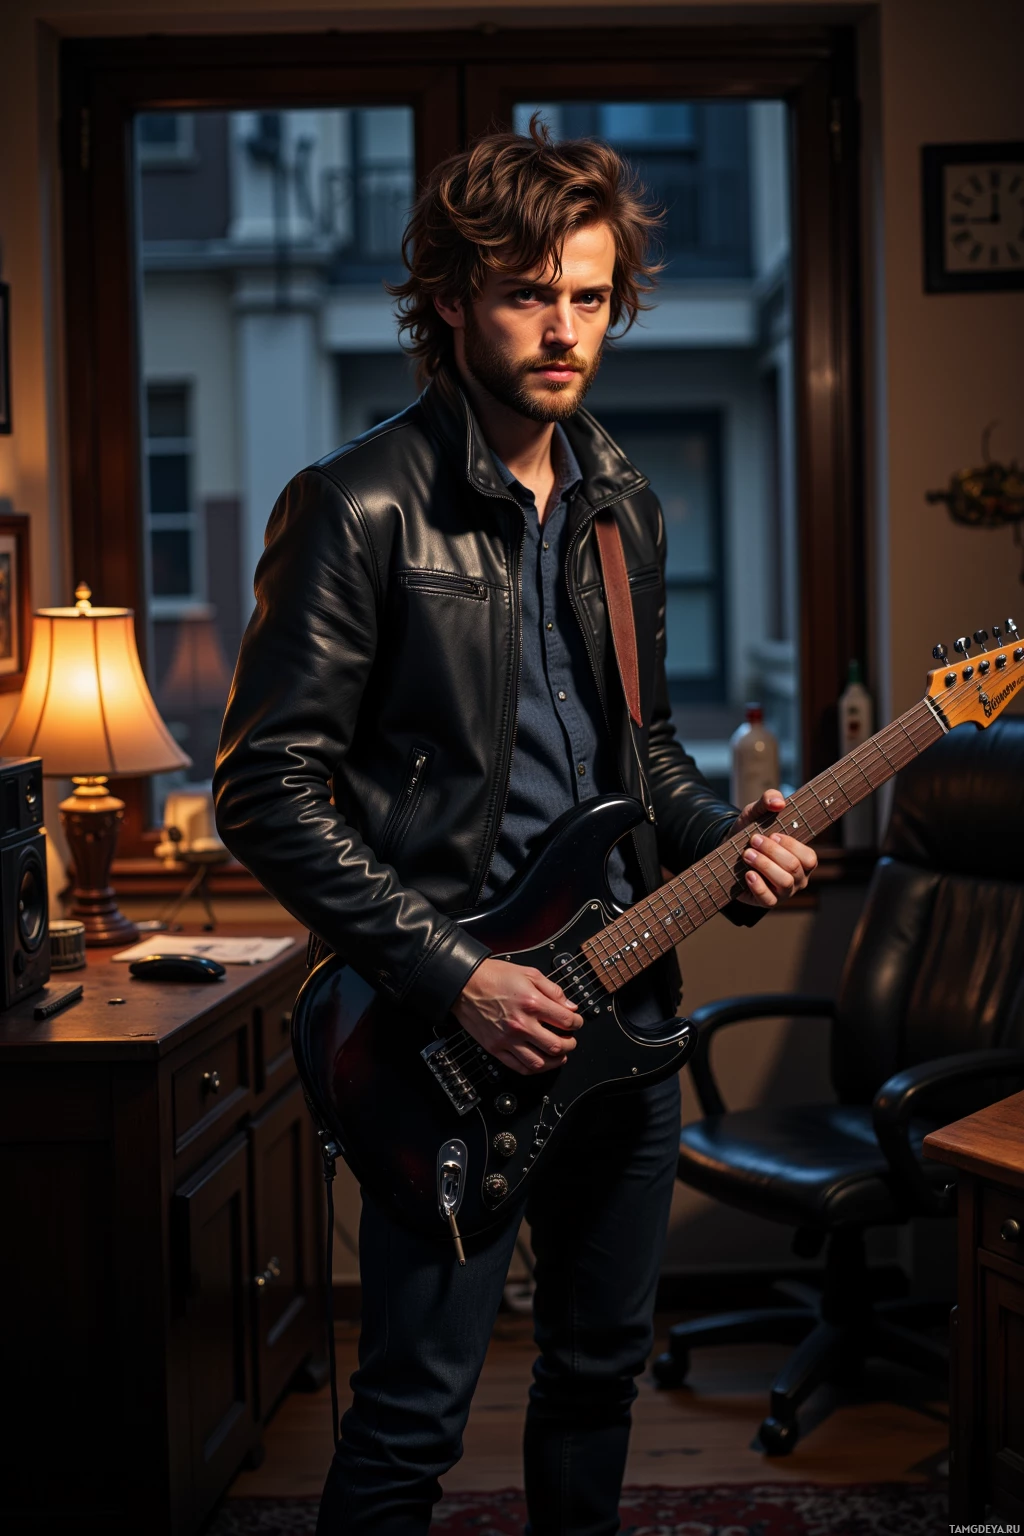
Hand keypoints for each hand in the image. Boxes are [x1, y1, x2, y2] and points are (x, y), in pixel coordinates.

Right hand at [452, 957, 579, 1074]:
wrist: (465, 984)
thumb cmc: (494, 976)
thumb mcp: (529, 973)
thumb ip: (553, 990)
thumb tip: (570, 1007)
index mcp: (532, 1003)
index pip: (566, 1021)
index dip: (577, 1023)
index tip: (576, 1022)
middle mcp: (521, 1024)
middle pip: (556, 1045)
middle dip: (570, 1044)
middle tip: (570, 1040)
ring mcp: (508, 1039)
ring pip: (539, 1062)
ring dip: (555, 1061)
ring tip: (560, 1055)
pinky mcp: (496, 1048)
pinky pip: (519, 1067)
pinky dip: (534, 1068)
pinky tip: (540, 1062)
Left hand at [730, 788, 816, 906]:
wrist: (727, 848)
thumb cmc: (750, 831)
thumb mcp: (757, 812)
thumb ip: (769, 799)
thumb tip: (779, 802)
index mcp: (803, 859)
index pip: (809, 857)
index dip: (791, 846)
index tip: (772, 834)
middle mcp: (798, 878)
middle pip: (793, 868)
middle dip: (772, 852)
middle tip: (753, 840)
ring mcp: (783, 892)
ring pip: (784, 882)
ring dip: (764, 865)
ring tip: (747, 854)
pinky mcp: (766, 901)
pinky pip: (768, 900)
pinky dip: (758, 886)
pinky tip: (748, 874)